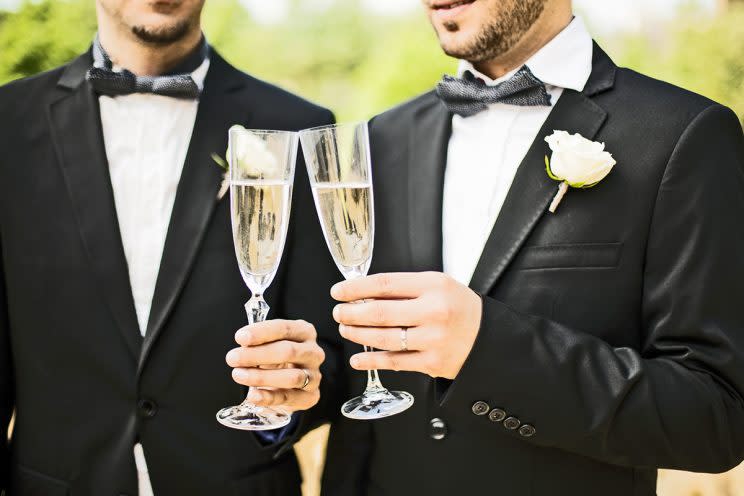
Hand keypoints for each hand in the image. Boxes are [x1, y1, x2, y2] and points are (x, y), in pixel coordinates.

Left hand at [226, 320, 324, 412]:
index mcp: (304, 332)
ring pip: (292, 377)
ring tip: (238, 375)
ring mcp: (314, 376)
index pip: (285, 328)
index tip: (240, 337)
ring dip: (261, 377)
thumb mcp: (270, 344)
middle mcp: (313, 353)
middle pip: (288, 351)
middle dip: (257, 355)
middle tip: (233, 358)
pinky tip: (252, 395)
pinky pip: (288, 397)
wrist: (292, 384)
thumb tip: (242, 343)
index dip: (262, 332)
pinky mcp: (310, 397)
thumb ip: (258, 342)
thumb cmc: (278, 358)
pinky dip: (268, 397)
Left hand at [331, 272, 481, 379]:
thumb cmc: (457, 308)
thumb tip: (363, 293)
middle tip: (338, 312)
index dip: (356, 288)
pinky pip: (395, 362)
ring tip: (345, 328)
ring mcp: (433, 339)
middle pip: (380, 312)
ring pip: (383, 338)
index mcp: (433, 286)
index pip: (385, 284)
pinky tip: (358, 357)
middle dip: (352, 313)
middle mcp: (433, 312)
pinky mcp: (432, 363)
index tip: (338, 291)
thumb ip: (405, 288)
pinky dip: (372, 360)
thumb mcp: (438, 285)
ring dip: (357, 334)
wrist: (488, 337)